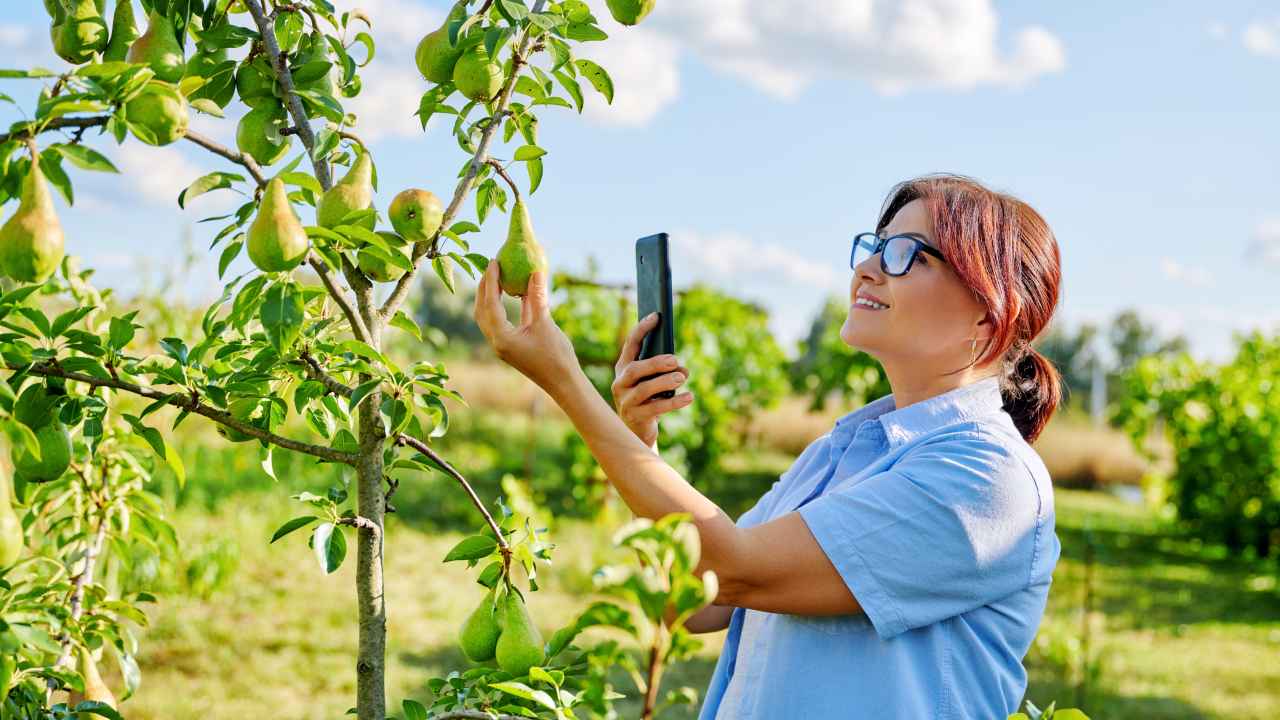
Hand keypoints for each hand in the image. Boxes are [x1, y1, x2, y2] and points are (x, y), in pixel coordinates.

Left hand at [472, 260, 579, 393]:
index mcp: (501, 338)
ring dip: (492, 296)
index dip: (491, 281)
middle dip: (485, 287)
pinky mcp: (512, 344)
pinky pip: (504, 320)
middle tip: (491, 266)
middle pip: (482, 310)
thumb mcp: (546, 324)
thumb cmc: (556, 357)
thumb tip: (535, 271)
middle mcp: (497, 341)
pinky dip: (505, 305)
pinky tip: (514, 291)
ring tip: (498, 276)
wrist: (564, 384)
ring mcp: (504, 344)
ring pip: (490, 316)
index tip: (494, 262)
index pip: (490, 304)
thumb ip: (538, 298)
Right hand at [611, 312, 693, 448]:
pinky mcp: (634, 417)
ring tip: (682, 377)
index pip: (630, 345)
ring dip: (665, 382)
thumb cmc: (649, 398)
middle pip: (635, 369)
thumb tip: (683, 369)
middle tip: (675, 359)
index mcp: (624, 368)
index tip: (656, 316)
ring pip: (644, 389)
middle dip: (655, 363)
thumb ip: (668, 371)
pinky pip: (655, 408)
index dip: (642, 329)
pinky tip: (689, 396)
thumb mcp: (656, 381)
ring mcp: (625, 401)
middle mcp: (620, 383)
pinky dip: (674, 402)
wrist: (637, 429)